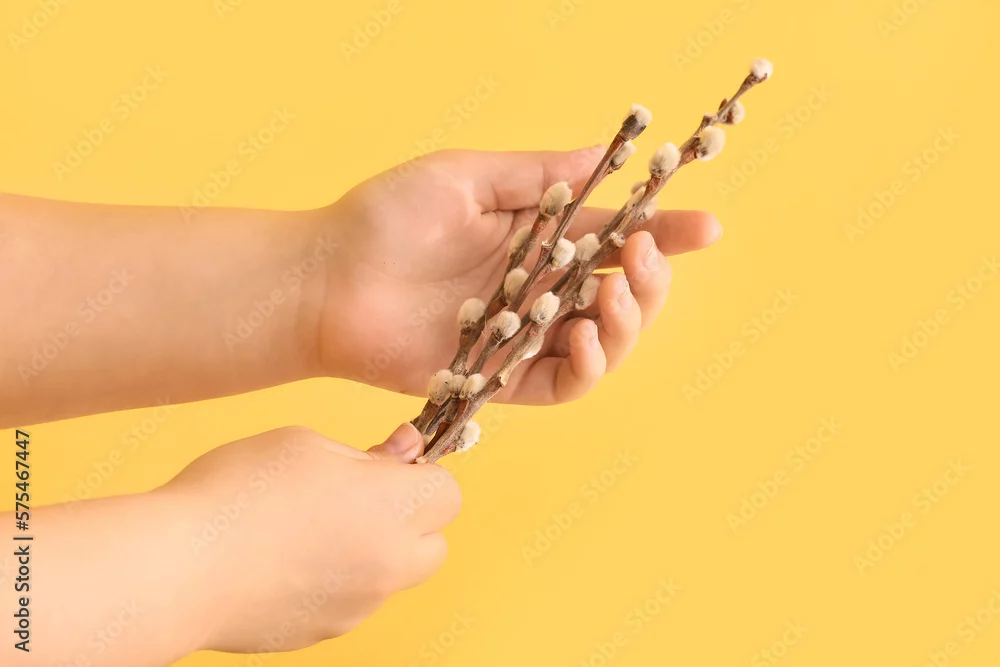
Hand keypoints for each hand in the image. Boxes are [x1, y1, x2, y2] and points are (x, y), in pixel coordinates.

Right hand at [164, 423, 457, 652]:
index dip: (422, 475)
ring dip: (374, 552)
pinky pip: (353, 602)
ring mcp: (359, 606)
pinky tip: (288, 562)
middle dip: (409, 520)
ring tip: (311, 530)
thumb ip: (366, 454)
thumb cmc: (238, 492)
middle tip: (357, 498)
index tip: (386, 464)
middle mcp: (388, 564)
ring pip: (393, 576)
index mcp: (392, 508)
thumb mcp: (306, 443)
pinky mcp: (325, 632)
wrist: (178, 570)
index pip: (448, 494)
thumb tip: (402, 454)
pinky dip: (339, 582)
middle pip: (434, 544)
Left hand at [317, 147, 721, 403]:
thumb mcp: (468, 176)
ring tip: (613, 298)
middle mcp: (541, 291)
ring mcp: (523, 337)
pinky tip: (588, 339)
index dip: (666, 235)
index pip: (618, 240)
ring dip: (627, 324)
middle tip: (641, 256)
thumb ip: (540, 175)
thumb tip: (606, 154)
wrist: (327, 278)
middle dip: (649, 280)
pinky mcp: (500, 378)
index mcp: (541, 240)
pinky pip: (562, 384)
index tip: (705, 227)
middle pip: (624, 296)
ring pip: (606, 344)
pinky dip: (588, 367)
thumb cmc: (387, 217)